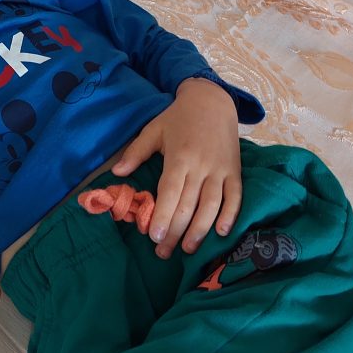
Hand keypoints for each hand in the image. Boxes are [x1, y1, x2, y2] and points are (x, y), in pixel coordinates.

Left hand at [110, 77, 241, 258]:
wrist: (212, 101)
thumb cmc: (178, 118)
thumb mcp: (153, 130)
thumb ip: (136, 153)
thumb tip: (117, 172)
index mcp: (179, 157)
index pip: (170, 192)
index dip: (163, 216)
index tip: (154, 236)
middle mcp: (201, 166)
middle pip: (189, 205)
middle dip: (176, 232)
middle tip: (163, 252)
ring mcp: (221, 170)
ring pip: (212, 205)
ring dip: (201, 230)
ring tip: (188, 250)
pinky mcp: (235, 171)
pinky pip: (235, 197)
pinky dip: (231, 215)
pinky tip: (222, 232)